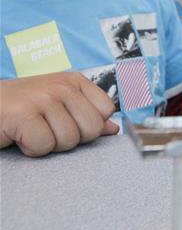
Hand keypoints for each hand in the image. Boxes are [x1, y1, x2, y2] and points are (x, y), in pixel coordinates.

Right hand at [0, 73, 117, 156]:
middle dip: (70, 138)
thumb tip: (114, 129)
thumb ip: (86, 115)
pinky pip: (44, 145)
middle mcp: (62, 85)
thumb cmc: (21, 108)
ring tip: (32, 131)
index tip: (67, 122)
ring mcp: (44, 98)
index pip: (106, 110)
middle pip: (92, 128)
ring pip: (69, 140)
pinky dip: (31, 149)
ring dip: (48, 145)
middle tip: (47, 130)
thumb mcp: (58, 106)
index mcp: (75, 81)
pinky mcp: (24, 114)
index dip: (88, 125)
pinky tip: (20, 136)